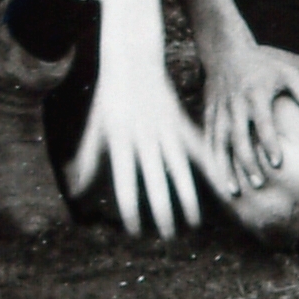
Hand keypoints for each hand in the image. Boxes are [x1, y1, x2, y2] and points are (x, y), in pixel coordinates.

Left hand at [63, 31, 208, 239]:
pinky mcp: (181, 123)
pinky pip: (199, 150)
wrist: (133, 60)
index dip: (131, 211)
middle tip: (167, 238)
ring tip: (192, 224)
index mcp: (121, 142)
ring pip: (182, 170)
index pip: (126, 184)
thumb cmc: (110, 98)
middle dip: (163, 214)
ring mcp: (167, 131)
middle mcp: (146, 139)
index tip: (135, 231)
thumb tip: (76, 192)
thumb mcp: (95, 129)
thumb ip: (89, 162)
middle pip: (157, 183)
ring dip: (188, 200)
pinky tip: (223, 186)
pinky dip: (211, 169)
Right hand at [199, 40, 298, 204]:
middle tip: (259, 185)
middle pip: (240, 138)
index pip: (263, 123)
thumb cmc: (264, 67)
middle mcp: (236, 104)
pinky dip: (213, 160)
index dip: (270, 143)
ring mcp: (221, 111)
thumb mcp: (289, 74)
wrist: (227, 53)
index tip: (278, 164)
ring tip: (235, 191)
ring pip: (221, 143)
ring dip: (226, 168)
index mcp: (257, 94)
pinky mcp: (211, 115)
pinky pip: (210, 141)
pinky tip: (219, 179)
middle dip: (248, 162)